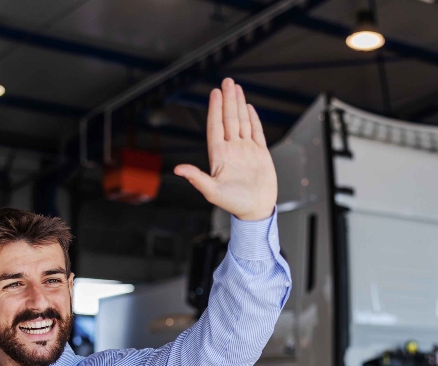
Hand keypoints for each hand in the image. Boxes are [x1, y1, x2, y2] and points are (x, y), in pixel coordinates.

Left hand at [174, 78, 276, 220]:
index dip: (215, 109)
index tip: (215, 93)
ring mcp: (246, 150)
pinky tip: (249, 108)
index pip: (216, 126)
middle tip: (227, 82)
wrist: (256, 210)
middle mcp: (232, 149)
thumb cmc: (234, 204)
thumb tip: (178, 169)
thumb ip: (196, 178)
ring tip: (236, 88)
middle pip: (229, 119)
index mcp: (220, 155)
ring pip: (241, 121)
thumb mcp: (212, 191)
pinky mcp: (260, 153)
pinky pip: (256, 132)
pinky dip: (253, 119)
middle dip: (228, 100)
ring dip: (239, 105)